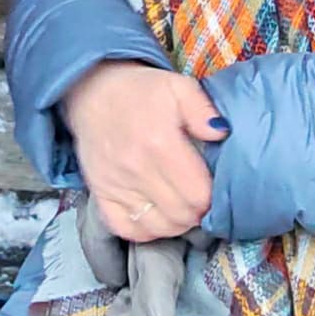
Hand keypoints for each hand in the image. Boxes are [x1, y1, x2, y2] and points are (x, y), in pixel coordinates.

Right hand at [61, 61, 227, 242]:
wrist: (93, 92)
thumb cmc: (140, 91)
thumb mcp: (178, 86)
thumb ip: (203, 109)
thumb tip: (221, 133)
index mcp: (160, 143)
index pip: (199, 195)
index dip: (212, 195)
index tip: (211, 184)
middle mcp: (137, 169)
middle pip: (182, 216)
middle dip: (196, 209)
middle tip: (196, 193)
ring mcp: (116, 185)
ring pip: (159, 228)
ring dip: (175, 221)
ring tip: (179, 203)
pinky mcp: (100, 194)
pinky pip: (127, 230)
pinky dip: (145, 229)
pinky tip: (154, 212)